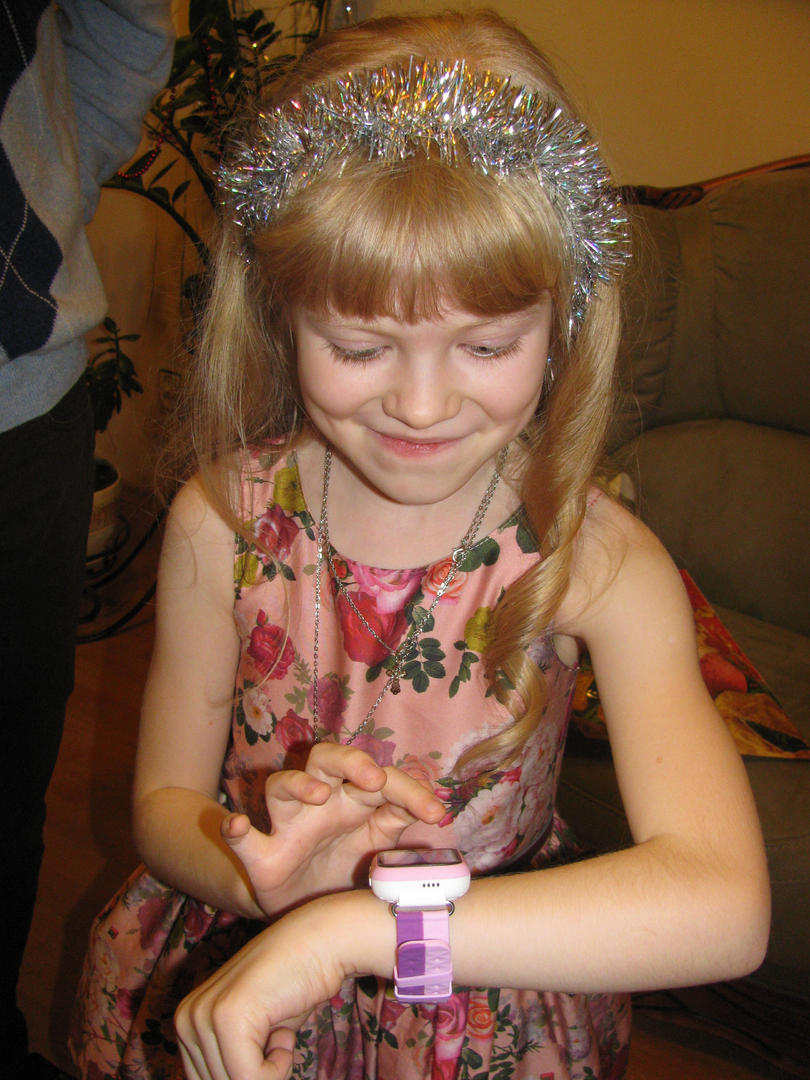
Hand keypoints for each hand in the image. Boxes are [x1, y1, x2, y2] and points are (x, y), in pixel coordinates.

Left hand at [175, 897, 351, 1079]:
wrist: (323, 942)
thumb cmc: (295, 987)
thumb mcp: (254, 1033)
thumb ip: (234, 1061)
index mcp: (186, 1022)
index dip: (247, 1071)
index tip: (264, 1038)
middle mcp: (186, 1018)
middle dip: (256, 1070)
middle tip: (274, 1028)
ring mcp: (204, 1015)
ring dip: (271, 1068)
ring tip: (278, 1020)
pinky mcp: (228, 1017)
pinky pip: (252, 1079)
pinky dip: (280, 1066)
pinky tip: (284, 1029)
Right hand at [223, 742, 443, 915]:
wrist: (306, 911)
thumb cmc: (345, 868)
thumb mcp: (378, 845)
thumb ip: (397, 822)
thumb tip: (433, 809)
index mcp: (354, 800)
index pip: (381, 780)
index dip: (409, 790)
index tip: (436, 813)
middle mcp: (320, 804)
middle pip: (327, 759)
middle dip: (350, 761)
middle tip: (374, 779)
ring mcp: (287, 826)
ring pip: (281, 786)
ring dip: (298, 784)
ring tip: (319, 795)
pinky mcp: (262, 857)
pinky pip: (242, 837)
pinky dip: (235, 830)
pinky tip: (235, 826)